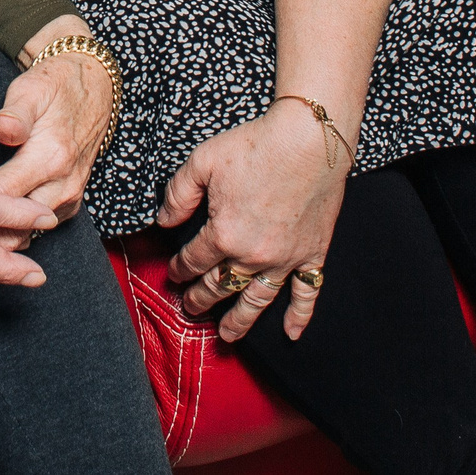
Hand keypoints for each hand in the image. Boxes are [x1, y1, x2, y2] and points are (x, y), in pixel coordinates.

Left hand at [0, 18, 116, 226]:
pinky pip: (34, 233)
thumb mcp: (33, 89)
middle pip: (12, 228)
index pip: (1, 195)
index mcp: (50, 157)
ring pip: (23, 237)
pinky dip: (6, 243)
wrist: (94, 89)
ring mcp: (67, 198)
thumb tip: (1, 128)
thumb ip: (16, 113)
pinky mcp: (67, 205)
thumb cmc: (54, 87)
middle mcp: (62, 185)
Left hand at [160, 102, 347, 342]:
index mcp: (223, 234)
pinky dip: (299, 316)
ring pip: (257, 300)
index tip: (173, 274)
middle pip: (221, 286)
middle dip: (201, 299)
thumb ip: (178, 194)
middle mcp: (252, 255)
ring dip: (239, 321)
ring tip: (226, 335)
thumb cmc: (255, 146)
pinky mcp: (312, 254)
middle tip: (190, 308)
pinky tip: (289, 333)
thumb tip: (163, 222)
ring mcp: (285, 259)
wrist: (308, 139)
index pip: (194, 261)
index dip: (179, 269)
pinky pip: (307, 293)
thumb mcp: (202, 161)